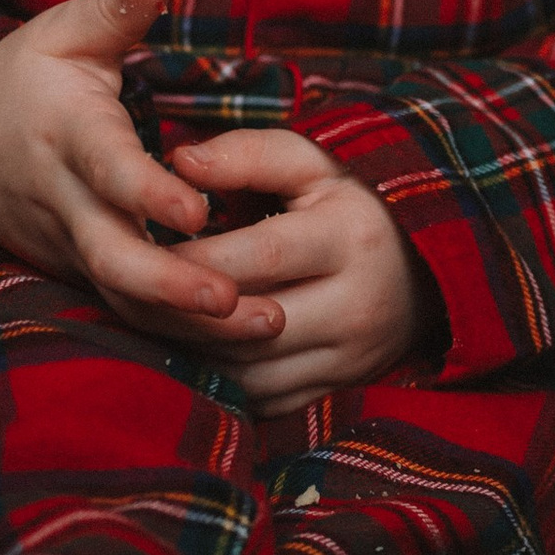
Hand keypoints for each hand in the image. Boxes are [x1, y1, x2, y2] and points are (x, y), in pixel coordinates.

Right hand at [0, 0, 259, 331]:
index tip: (197, 211)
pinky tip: (243, 343)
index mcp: (69, 135)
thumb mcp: (64, 31)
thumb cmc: (21, 79)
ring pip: (123, 298)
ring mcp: (68, 247)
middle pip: (113, 259)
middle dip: (174, 286)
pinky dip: (176, 332)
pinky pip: (124, 310)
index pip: (108, 169)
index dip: (148, 194)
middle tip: (239, 301)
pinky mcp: (76, 272)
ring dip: (189, 322)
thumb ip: (117, 6)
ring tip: (266, 328)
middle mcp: (65, 203)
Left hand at [116, 126, 425, 409]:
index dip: (195, 259)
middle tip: (129, 289)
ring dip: (193, 348)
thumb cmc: (351, 206)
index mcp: (351, 238)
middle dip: (181, 311)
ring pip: (248, 370)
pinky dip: (217, 378)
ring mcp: (349, 358)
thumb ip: (248, 155)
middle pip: (249, 324)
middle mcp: (357, 305)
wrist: (426, 272)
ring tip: (150, 315)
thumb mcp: (313, 166)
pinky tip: (188, 346)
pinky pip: (260, 398)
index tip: (143, 247)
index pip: (261, 257)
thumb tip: (180, 162)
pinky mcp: (335, 391)